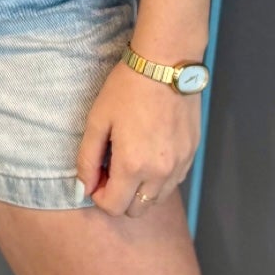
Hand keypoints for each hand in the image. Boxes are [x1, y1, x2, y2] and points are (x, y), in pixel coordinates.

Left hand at [75, 54, 198, 216]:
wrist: (166, 64)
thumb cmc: (127, 88)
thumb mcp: (97, 120)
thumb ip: (87, 159)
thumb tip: (83, 188)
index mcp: (133, 166)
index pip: (113, 207)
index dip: (98, 195)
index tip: (96, 174)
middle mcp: (159, 173)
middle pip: (136, 210)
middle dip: (120, 196)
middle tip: (112, 168)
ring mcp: (179, 165)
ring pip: (156, 199)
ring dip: (140, 189)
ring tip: (132, 158)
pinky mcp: (191, 154)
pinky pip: (173, 181)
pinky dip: (159, 178)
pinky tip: (151, 152)